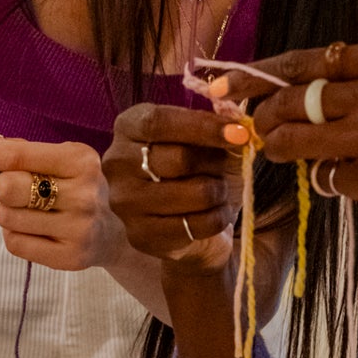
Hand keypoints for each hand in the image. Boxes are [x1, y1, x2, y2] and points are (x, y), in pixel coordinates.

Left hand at [0, 132, 126, 273]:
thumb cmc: (71, 187)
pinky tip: (38, 232)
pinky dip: (16, 236)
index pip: (14, 155)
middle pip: (6, 188)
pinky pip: (14, 244)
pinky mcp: (69, 258)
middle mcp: (84, 193)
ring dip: (10, 215)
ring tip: (35, 214)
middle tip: (22, 192)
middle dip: (3, 189)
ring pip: (7, 218)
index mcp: (80, 160)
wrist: (109, 233)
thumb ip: (12, 155)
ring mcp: (79, 228)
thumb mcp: (54, 161)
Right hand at [103, 104, 240, 274]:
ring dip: (218, 192)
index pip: (160, 122)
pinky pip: (197, 224)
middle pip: (179, 159)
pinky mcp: (140, 235)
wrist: (192, 222)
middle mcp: (117, 162)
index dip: (203, 127)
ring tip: (217, 192)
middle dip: (215, 163)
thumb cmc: (199, 169)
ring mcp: (124, 202)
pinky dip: (218, 217)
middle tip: (223, 168)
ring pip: (194, 193)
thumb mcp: (209, 139)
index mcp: (129, 127)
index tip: (240, 133)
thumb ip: (221, 126)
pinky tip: (214, 213)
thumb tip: (238, 128)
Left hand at [234, 42, 357, 276]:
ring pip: (296, 139)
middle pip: (292, 98)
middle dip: (263, 117)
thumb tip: (300, 96)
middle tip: (251, 130)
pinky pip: (328, 178)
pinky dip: (333, 183)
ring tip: (281, 154)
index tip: (227, 85)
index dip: (260, 74)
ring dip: (280, 149)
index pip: (306, 61)